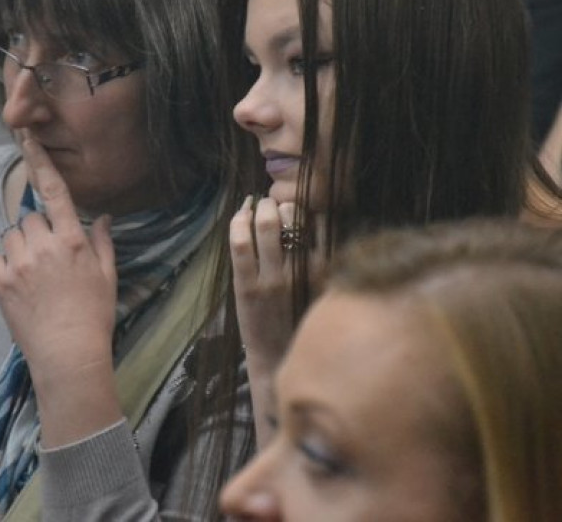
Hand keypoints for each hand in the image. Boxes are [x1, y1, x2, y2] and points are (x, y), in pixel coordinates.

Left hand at [0, 136, 116, 386]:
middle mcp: (43, 246)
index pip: (55, 191)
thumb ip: (102, 242)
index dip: (40, 161)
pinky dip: (6, 265)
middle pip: (31, 216)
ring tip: (34, 271)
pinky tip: (20, 284)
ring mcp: (18, 264)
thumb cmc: (94, 315)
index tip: (27, 138)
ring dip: (20, 245)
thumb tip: (101, 218)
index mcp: (72, 240)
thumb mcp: (108, 277)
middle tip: (49, 255)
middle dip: (38, 229)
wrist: (68, 355)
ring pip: (12, 234)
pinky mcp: (0, 282)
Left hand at [229, 196, 324, 445]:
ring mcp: (271, 279)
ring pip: (266, 225)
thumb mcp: (323, 290)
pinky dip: (238, 222)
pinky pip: (240, 244)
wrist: (278, 359)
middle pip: (293, 216)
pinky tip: (240, 214)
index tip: (298, 205)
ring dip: (261, 207)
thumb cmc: (301, 322)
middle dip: (281, 203)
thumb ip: (323, 261)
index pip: (319, 223)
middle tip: (274, 203)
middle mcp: (300, 272)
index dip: (307, 207)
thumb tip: (318, 225)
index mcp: (323, 271)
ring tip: (259, 204)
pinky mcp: (246, 286)